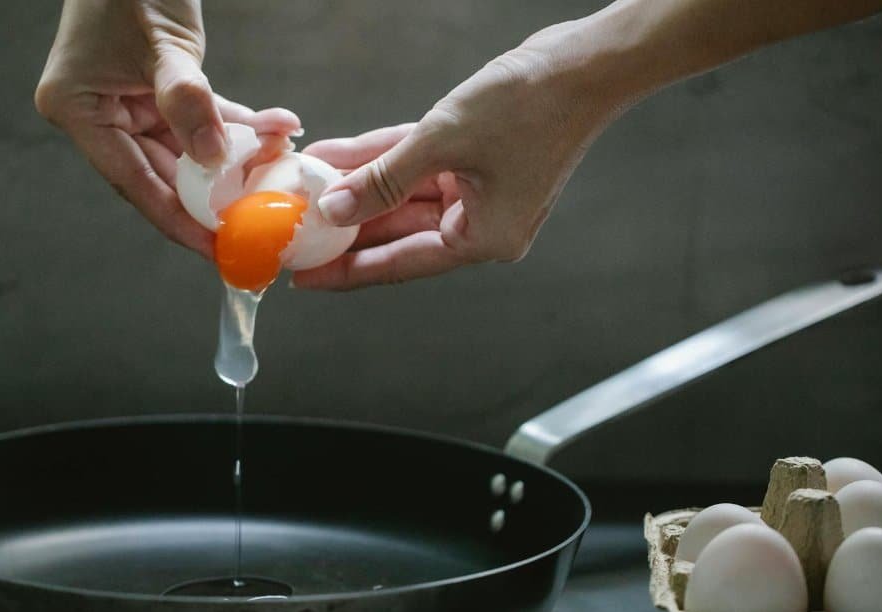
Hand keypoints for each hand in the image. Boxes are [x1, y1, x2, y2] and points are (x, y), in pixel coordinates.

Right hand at [35, 0, 300, 258]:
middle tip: (260, 224)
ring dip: (238, 159)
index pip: (135, 182)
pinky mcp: (160, 92)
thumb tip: (214, 160)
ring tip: (281, 173)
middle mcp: (100, 115)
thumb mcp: (162, 47)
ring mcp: (129, 104)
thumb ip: (188, 103)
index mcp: (78, 111)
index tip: (217, 249)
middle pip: (165, 175)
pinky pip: (205, 121)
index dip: (179, 220)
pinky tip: (279, 131)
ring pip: (191, 152)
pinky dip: (239, 127)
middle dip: (217, 197)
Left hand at [293, 23, 628, 289]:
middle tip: (296, 231)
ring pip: (404, 194)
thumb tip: (335, 210)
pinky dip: (384, 160)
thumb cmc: (530, 107)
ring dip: (359, 186)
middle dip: (347, 224)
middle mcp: (483, 224)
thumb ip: (383, 180)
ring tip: (308, 187)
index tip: (306, 277)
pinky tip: (340, 157)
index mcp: (484, 239)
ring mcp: (481, 191)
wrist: (586, 64)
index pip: (401, 264)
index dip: (348, 270)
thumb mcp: (443, 143)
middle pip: (398, 231)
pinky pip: (419, 166)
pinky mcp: (478, 160)